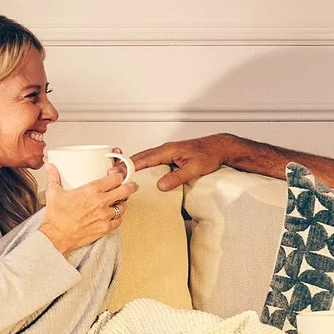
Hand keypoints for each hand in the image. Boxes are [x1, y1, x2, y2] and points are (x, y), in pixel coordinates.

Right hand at [37, 165, 131, 254]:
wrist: (56, 236)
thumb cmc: (55, 217)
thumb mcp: (53, 192)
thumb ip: (54, 177)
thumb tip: (51, 166)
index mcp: (91, 190)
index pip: (114, 179)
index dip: (118, 176)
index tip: (117, 176)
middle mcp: (101, 202)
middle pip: (125, 190)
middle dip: (130, 186)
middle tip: (131, 186)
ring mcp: (104, 216)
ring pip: (123, 206)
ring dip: (122, 203)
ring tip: (119, 202)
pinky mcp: (105, 228)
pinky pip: (119, 221)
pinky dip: (117, 218)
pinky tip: (113, 216)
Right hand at [130, 133, 250, 192]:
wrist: (220, 148)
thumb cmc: (209, 155)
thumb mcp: (194, 168)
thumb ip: (177, 177)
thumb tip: (161, 185)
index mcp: (168, 150)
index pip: (144, 158)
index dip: (129, 166)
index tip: (118, 172)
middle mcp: (166, 149)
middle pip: (140, 157)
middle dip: (126, 165)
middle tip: (113, 173)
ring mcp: (168, 152)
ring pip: (146, 158)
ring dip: (133, 165)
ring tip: (122, 174)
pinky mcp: (171, 156)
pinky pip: (153, 160)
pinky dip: (143, 165)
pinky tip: (141, 173)